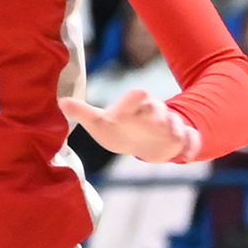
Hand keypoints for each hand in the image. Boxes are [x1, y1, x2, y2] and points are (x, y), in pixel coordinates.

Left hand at [59, 88, 199, 164]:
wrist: (146, 142)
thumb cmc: (117, 129)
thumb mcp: (99, 122)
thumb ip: (83, 112)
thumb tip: (61, 101)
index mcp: (132, 107)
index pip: (136, 96)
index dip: (136, 98)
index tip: (140, 95)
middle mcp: (152, 113)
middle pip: (157, 108)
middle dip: (157, 112)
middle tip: (154, 117)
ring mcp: (167, 126)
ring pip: (172, 124)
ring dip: (170, 128)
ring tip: (167, 131)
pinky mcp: (178, 139)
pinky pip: (185, 141)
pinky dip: (185, 146)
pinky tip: (187, 152)